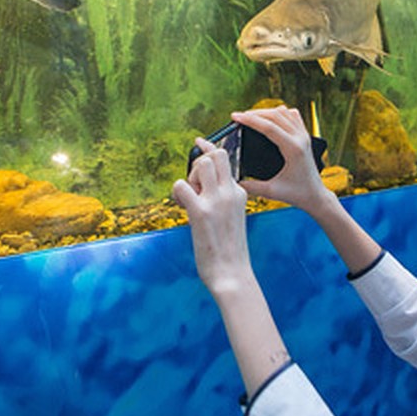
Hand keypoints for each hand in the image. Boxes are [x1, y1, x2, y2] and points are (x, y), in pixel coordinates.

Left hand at [172, 138, 252, 295]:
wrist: (233, 274)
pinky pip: (181, 186)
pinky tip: (182, 207)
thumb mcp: (233, 217)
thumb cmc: (230, 250)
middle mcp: (231, 193)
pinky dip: (176, 193)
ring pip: (202, 165)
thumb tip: (202, 187)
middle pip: (215, 155)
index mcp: (240, 193)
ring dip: (189, 178)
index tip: (199, 142)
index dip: (209, 149)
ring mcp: (217, 201)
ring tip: (190, 198)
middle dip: (199, 164)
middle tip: (194, 186)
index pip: (226, 161)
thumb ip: (223, 199)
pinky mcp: (201, 212)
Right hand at [232, 105, 331, 213]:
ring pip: (284, 112)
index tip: (235, 117)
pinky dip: (279, 113)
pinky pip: (292, 116)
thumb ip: (251, 187)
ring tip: (251, 116)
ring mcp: (304, 135)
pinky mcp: (305, 136)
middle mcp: (301, 138)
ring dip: (266, 112)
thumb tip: (234, 181)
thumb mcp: (272, 192)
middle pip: (275, 115)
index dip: (250, 120)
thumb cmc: (297, 194)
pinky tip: (270, 118)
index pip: (269, 127)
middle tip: (238, 117)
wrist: (315, 195)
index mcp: (293, 149)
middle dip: (254, 113)